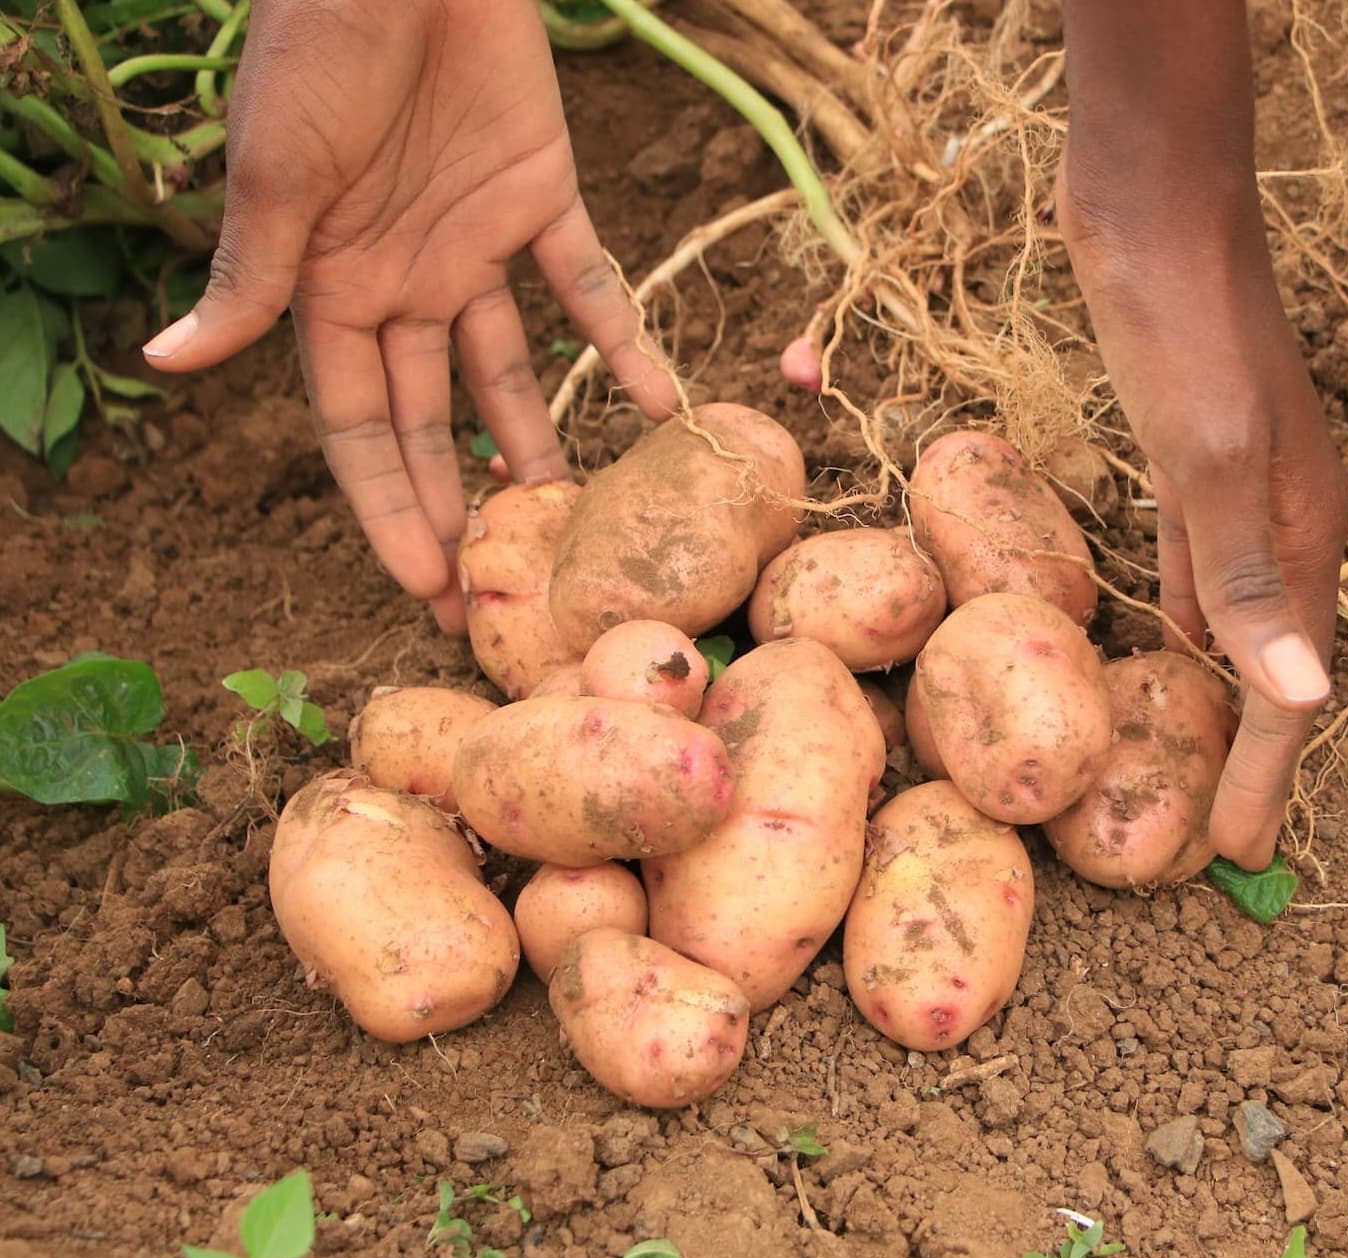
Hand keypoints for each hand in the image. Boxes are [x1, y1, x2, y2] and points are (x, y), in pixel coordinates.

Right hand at [142, 0, 677, 632]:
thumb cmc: (318, 49)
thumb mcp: (278, 173)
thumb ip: (252, 277)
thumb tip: (169, 366)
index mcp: (330, 286)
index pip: (360, 427)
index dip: (389, 507)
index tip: (424, 586)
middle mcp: (404, 280)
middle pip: (432, 418)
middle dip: (457, 504)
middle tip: (494, 595)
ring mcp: (474, 244)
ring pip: (511, 369)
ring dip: (538, 440)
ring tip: (571, 521)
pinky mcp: (543, 195)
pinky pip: (589, 283)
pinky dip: (623, 338)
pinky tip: (659, 404)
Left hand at [1057, 164, 1347, 870]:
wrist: (1153, 213)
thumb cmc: (1181, 333)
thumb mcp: (1212, 458)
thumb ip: (1249, 574)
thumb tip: (1304, 699)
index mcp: (1301, 535)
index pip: (1291, 685)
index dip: (1265, 773)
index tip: (1237, 857)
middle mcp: (1280, 522)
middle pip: (1269, 664)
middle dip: (1244, 751)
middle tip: (1205, 835)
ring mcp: (1235, 490)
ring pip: (1232, 619)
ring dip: (1211, 694)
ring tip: (1183, 764)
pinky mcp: (1184, 460)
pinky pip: (1195, 566)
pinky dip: (1184, 617)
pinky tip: (1165, 641)